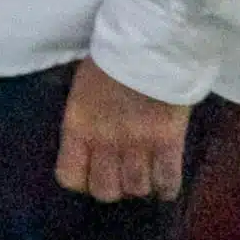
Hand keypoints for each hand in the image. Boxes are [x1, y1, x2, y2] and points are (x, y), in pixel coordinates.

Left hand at [58, 58, 193, 203]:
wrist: (148, 47)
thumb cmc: (109, 64)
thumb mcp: (80, 93)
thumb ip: (82, 122)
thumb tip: (83, 146)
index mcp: (77, 127)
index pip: (69, 177)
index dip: (81, 182)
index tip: (91, 175)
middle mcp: (104, 142)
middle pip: (105, 191)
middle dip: (113, 187)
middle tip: (121, 175)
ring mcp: (138, 144)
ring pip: (136, 189)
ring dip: (141, 185)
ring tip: (144, 174)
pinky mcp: (169, 142)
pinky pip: (168, 180)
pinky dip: (167, 187)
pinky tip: (165, 183)